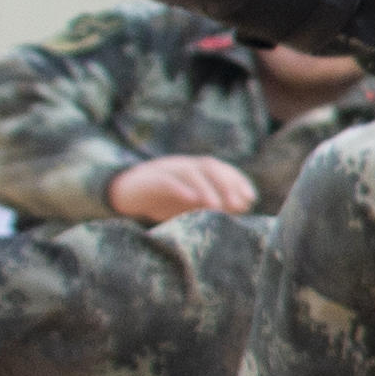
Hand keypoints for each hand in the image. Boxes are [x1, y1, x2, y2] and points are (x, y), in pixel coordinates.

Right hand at [106, 154, 254, 220]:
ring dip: (206, 188)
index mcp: (195, 168)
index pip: (220, 168)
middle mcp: (183, 164)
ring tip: (216, 206)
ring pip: (189, 172)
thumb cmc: (161, 201)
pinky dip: (180, 188)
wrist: (124, 193)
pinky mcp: (149, 180)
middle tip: (238, 205)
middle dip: (226, 184)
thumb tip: (239, 210)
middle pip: (209, 166)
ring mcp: (165, 169)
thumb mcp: (189, 204)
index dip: (237, 181)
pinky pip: (166, 181)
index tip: (250, 199)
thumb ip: (210, 204)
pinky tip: (191, 200)